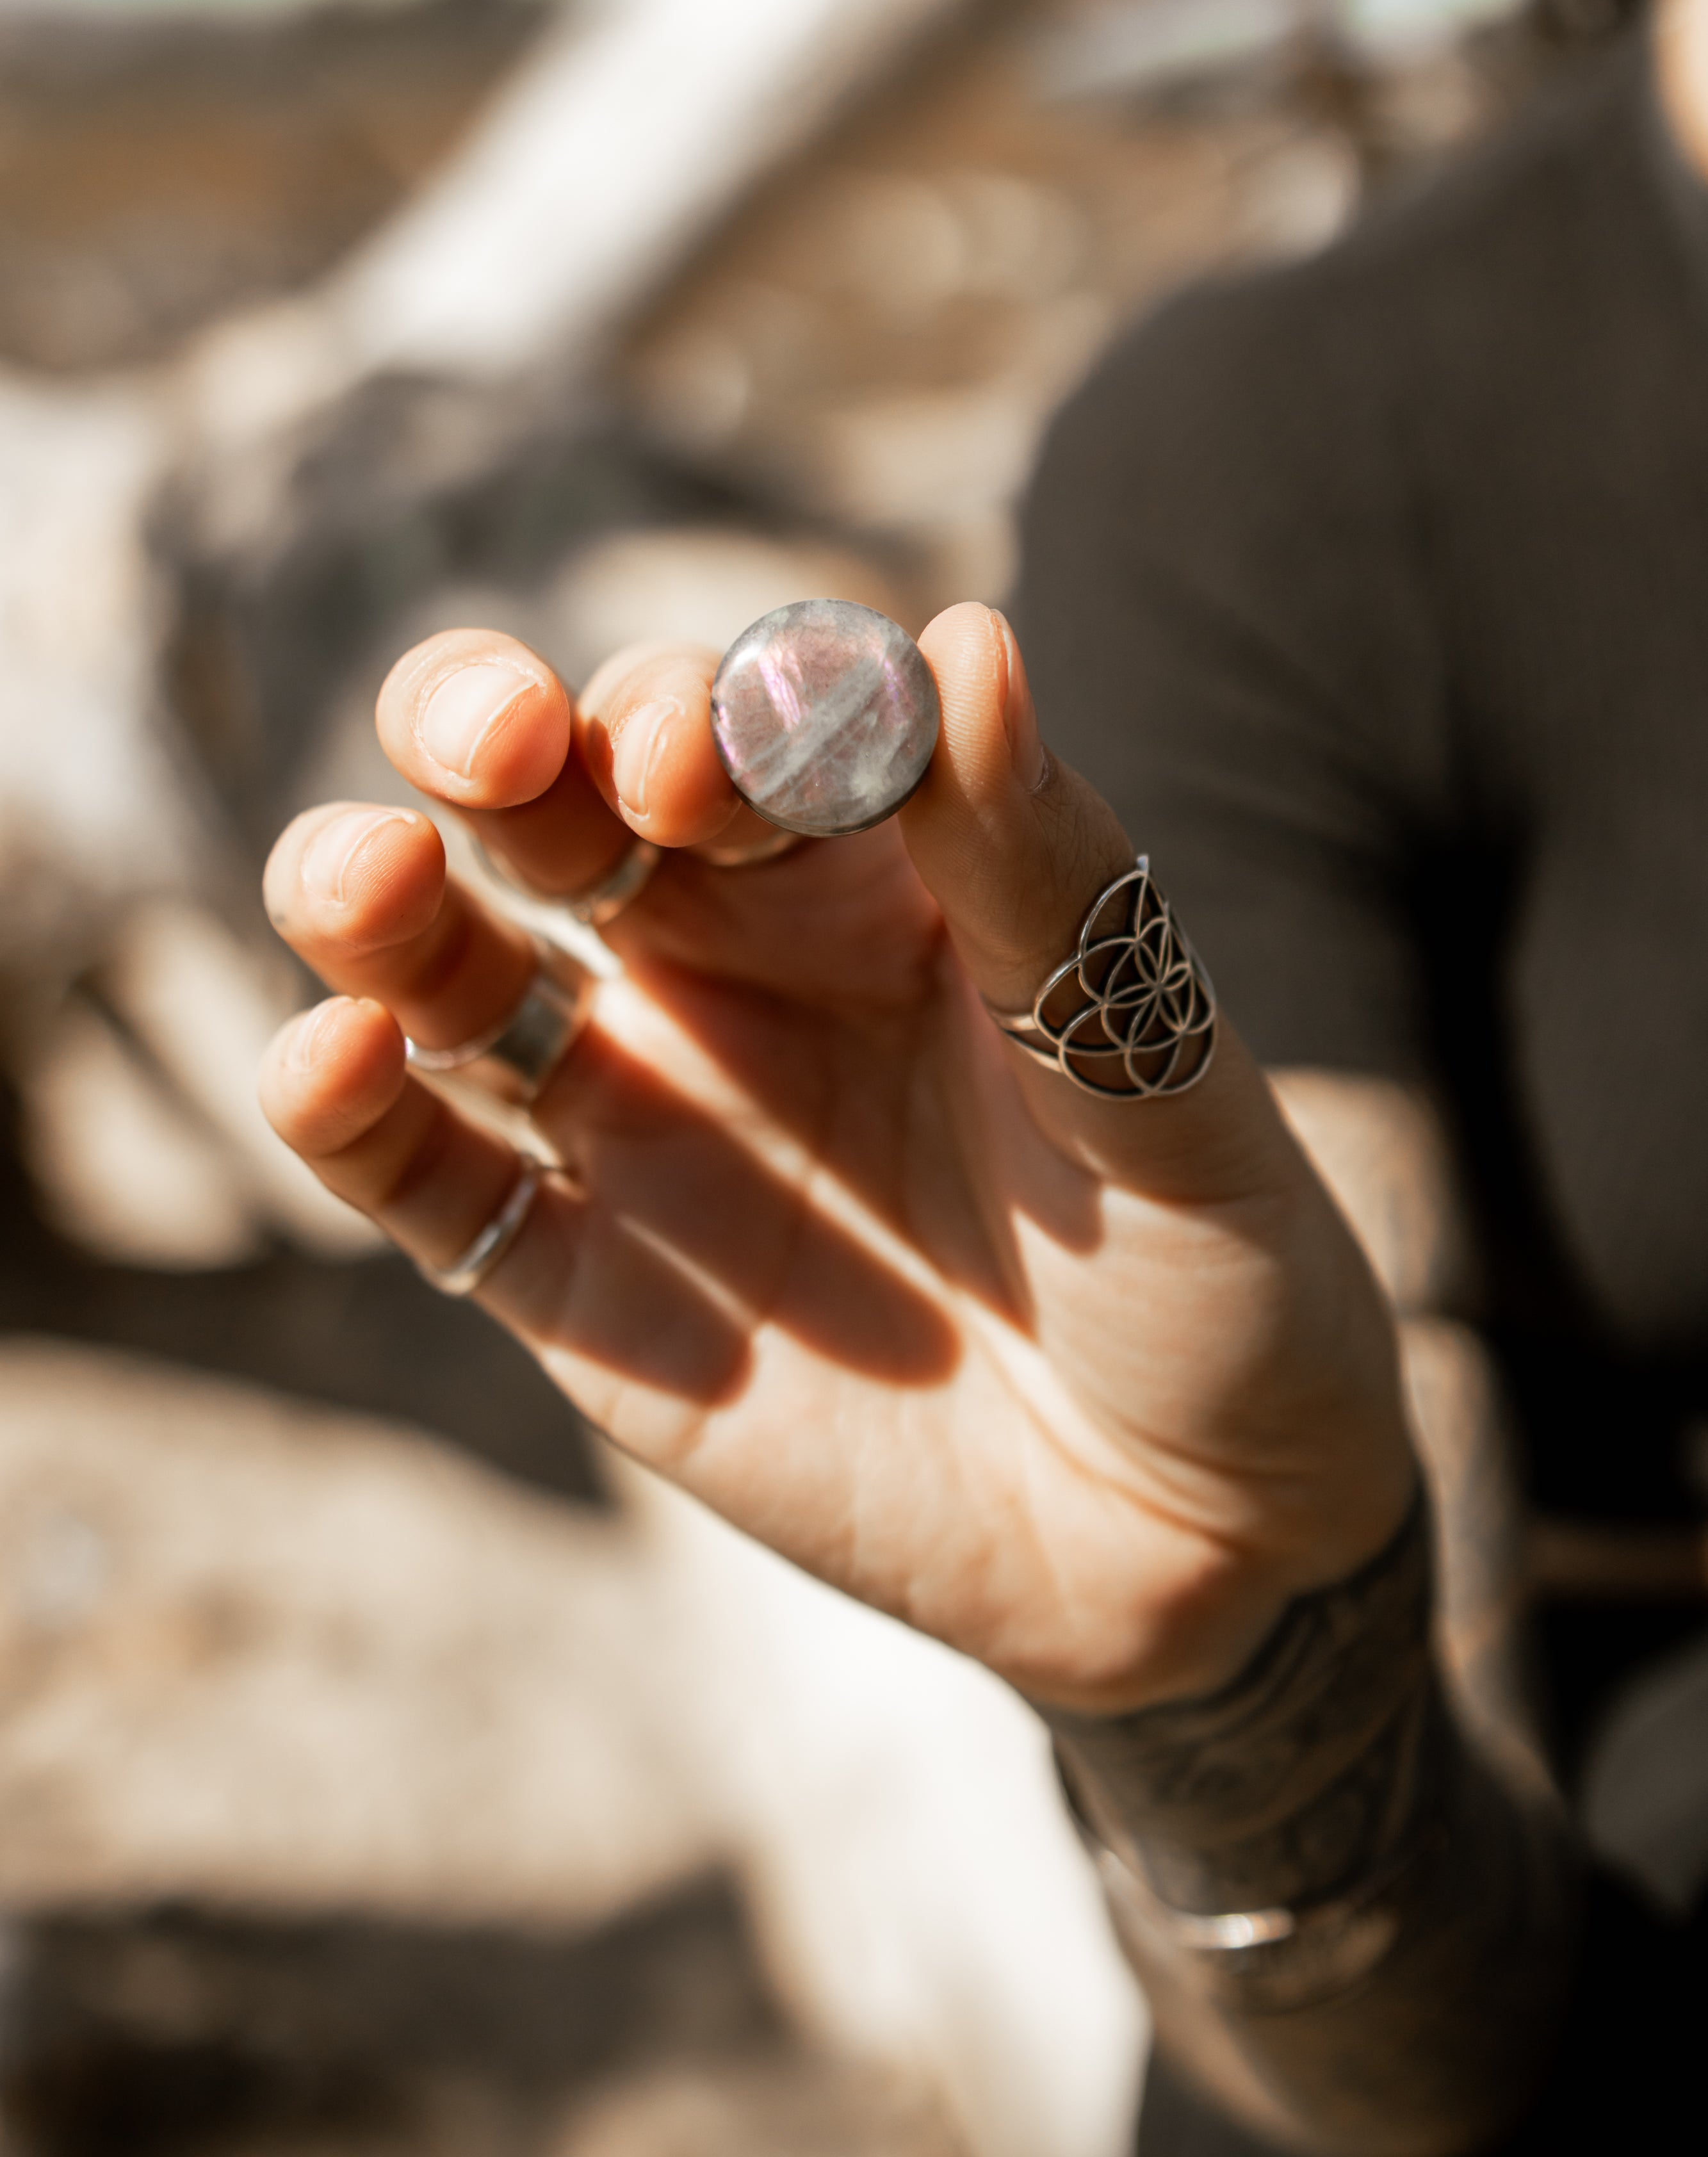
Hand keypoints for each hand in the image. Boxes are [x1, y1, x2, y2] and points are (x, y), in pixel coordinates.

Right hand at [259, 604, 1413, 1711]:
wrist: (1203, 1537)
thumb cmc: (1214, 1269)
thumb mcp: (1153, 1069)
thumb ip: (1040, 873)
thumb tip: (966, 639)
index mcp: (875, 880)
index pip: (744, 732)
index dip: (707, 714)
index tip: (707, 752)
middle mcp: (732, 970)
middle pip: (558, 809)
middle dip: (498, 740)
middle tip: (491, 736)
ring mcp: (644, 1121)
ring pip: (456, 973)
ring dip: (384, 907)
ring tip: (361, 878)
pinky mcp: (582, 1285)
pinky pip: (434, 1183)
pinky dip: (357, 1119)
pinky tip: (330, 1063)